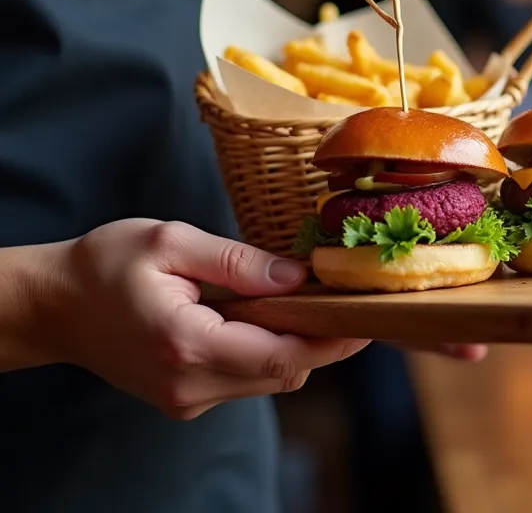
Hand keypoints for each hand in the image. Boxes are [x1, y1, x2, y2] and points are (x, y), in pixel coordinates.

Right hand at [32, 219, 368, 419]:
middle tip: (346, 296)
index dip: (334, 339)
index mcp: (185, 343)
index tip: (367, 312)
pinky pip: (247, 379)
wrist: (53, 307)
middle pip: (285, 372)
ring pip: (271, 379)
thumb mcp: (169, 241)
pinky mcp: (186, 400)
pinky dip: (268, 350)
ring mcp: (186, 400)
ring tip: (305, 298)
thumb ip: (237, 261)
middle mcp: (189, 384)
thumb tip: (298, 276)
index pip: (282, 355)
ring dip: (296, 343)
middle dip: (322, 337)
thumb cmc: (105, 266)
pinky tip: (266, 316)